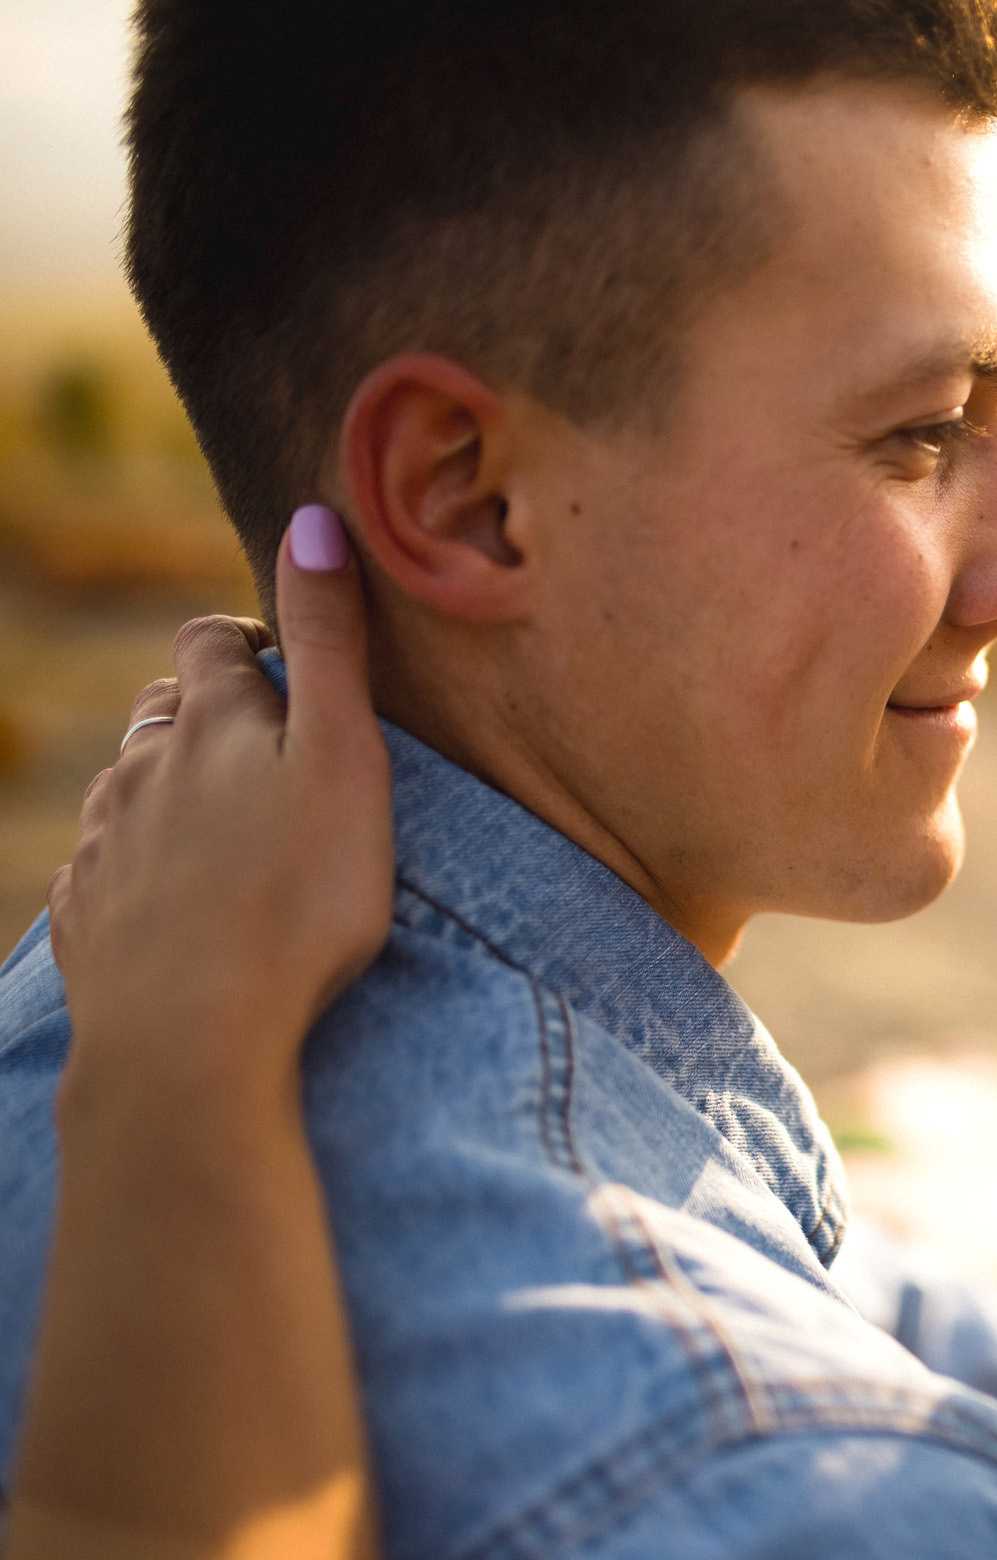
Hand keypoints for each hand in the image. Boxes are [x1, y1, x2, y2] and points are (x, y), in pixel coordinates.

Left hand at [47, 505, 392, 1107]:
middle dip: (207, 714)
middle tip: (269, 752)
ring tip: (227, 831)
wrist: (193, 1038)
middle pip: (162, 711)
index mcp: (212, 723)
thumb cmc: (298, 899)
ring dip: (168, 790)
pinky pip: (101, 868)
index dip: (250, 641)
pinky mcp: (85, 917)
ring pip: (126, 786)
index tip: (292, 670)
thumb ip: (330, 641)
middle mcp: (142, 768)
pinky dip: (137, 864)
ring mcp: (102, 844)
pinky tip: (175, 900)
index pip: (212, 641)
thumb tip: (312, 518)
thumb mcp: (346, 758)